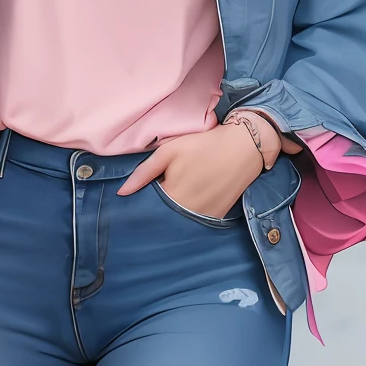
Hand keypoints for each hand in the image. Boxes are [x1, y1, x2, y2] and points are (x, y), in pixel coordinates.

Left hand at [119, 120, 263, 216]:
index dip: (143, 199)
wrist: (244, 147)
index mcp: (173, 196)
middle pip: (163, 217)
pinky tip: (193, 197)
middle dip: (157, 208)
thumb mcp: (169, 152)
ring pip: (180, 221)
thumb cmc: (203, 145)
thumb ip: (144, 173)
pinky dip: (190, 213)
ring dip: (174, 212)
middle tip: (161, 190)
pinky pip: (196, 220)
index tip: (144, 191)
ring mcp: (205, 216)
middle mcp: (188, 212)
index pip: (147, 207)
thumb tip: (121, 193)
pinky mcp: (218, 216)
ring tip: (178, 193)